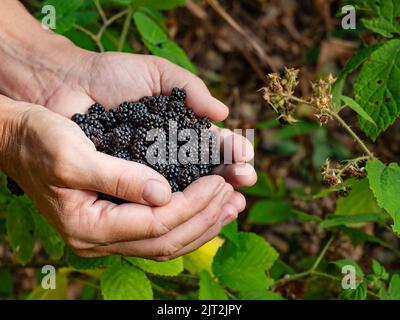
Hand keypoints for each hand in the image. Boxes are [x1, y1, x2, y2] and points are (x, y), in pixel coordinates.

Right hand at [0, 96, 242, 258]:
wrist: (17, 139)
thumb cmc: (39, 142)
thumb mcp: (75, 156)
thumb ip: (120, 178)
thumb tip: (165, 194)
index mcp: (89, 226)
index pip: (157, 223)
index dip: (194, 204)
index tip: (221, 181)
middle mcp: (100, 239)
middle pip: (167, 240)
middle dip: (206, 217)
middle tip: (235, 195)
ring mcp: (108, 233)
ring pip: (167, 241)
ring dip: (203, 222)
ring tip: (232, 204)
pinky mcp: (115, 220)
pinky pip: (158, 230)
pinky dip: (187, 218)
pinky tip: (207, 205)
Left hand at [31, 50, 256, 188]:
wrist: (67, 84)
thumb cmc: (112, 75)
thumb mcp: (156, 74)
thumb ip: (189, 89)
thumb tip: (223, 114)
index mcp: (180, 130)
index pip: (213, 148)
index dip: (231, 156)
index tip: (246, 162)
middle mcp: (169, 156)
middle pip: (206, 175)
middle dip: (228, 180)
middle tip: (244, 183)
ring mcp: (148, 174)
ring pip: (186, 195)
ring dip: (211, 202)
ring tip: (231, 203)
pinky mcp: (127, 187)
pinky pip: (155, 203)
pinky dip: (178, 210)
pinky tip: (196, 213)